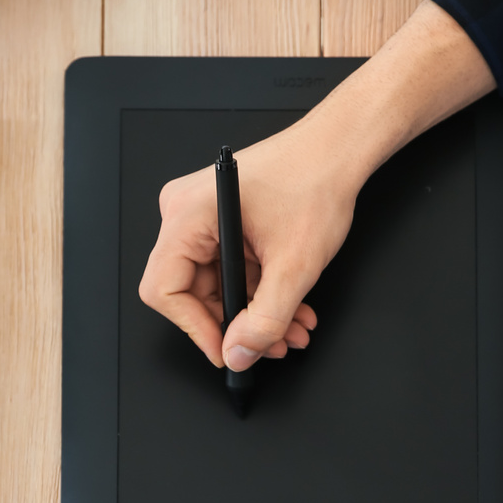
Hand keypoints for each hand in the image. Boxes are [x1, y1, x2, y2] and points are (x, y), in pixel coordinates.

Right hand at [137, 0, 494, 370]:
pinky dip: (258, 293)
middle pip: (190, 292)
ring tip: (291, 329)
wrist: (338, 149)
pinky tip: (289, 308)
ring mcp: (202, 217)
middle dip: (235, 325)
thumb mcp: (294, 265)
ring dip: (254, 314)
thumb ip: (265, 320)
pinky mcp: (221, 222)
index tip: (226, 350)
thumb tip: (239, 353)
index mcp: (187, 215)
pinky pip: (229, 270)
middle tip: (269, 345)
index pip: (164, 290)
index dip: (195, 328)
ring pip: (216, 286)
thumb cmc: (314, 180)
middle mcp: (185, 214)